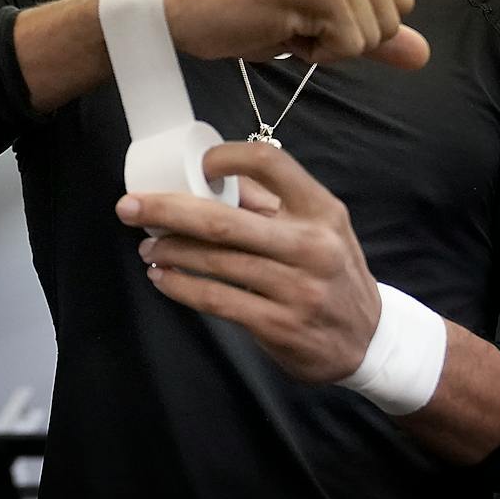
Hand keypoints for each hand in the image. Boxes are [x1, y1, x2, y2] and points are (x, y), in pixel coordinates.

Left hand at [116, 141, 381, 384]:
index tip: (197, 165)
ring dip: (170, 252)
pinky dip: (182, 287)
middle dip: (167, 210)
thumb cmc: (333, 273)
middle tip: (129, 206)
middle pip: (224, 221)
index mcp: (321, 210)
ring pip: (215, 262)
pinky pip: (217, 300)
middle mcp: (310, 246)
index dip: (227, 158)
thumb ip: (275, 202)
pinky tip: (162, 278)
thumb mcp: (322, 228)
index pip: (271, 164)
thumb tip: (215, 177)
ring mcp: (295, 289)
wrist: (370, 340)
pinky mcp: (278, 326)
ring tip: (148, 246)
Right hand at [164, 0, 429, 69]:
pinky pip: (346, 47)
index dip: (352, 26)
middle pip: (389, 23)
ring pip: (369, 38)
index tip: (304, 11)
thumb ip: (369, 31)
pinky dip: (311, 52)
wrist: (181, 6)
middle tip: (289, 16)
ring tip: (280, 18)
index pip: (398, 6)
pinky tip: (275, 25)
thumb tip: (422, 54)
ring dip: (323, 46)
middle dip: (340, 39)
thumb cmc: (242, 7)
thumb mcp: (316, 17)